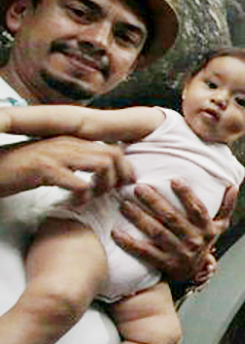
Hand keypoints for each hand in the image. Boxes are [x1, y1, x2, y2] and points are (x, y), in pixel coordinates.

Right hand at [0, 137, 133, 199]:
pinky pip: (79, 183)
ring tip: (92, 197)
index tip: (123, 184)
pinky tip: (76, 203)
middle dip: (117, 177)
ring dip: (103, 185)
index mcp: (72, 140)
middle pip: (113, 155)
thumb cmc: (22, 170)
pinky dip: (84, 196)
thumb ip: (77, 163)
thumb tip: (104, 175)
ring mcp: (57, 153)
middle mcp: (67, 142)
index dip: (125, 168)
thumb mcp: (55, 163)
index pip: (113, 149)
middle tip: (107, 193)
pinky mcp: (44, 168)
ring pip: (102, 165)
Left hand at [113, 180, 237, 281]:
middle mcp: (194, 241)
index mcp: (207, 229)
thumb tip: (234, 185)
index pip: (197, 209)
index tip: (174, 180)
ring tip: (125, 205)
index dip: (187, 195)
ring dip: (140, 218)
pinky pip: (145, 253)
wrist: (194, 272)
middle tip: (139, 188)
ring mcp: (179, 253)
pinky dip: (130, 243)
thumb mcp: (220, 226)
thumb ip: (226, 206)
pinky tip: (116, 233)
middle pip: (172, 219)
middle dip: (155, 202)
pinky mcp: (164, 264)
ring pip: (157, 233)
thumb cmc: (203, 242)